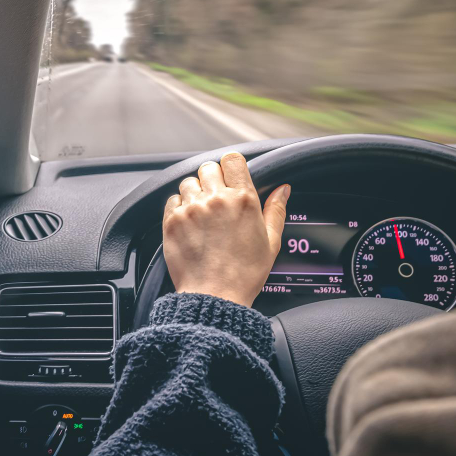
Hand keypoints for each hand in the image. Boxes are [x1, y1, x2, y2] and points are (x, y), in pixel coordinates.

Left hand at [162, 151, 290, 306]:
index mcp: (243, 200)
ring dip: (194, 193)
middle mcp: (216, 200)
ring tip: (202, 214)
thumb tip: (283, 189)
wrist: (215, 296)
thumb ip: (275, 210)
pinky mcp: (172, 221)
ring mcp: (192, 209)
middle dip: (212, 179)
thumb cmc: (244, 274)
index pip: (232, 159)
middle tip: (216, 199)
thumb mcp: (271, 242)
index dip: (231, 166)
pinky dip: (179, 207)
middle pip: (208, 167)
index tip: (230, 177)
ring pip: (188, 182)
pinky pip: (172, 200)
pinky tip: (189, 224)